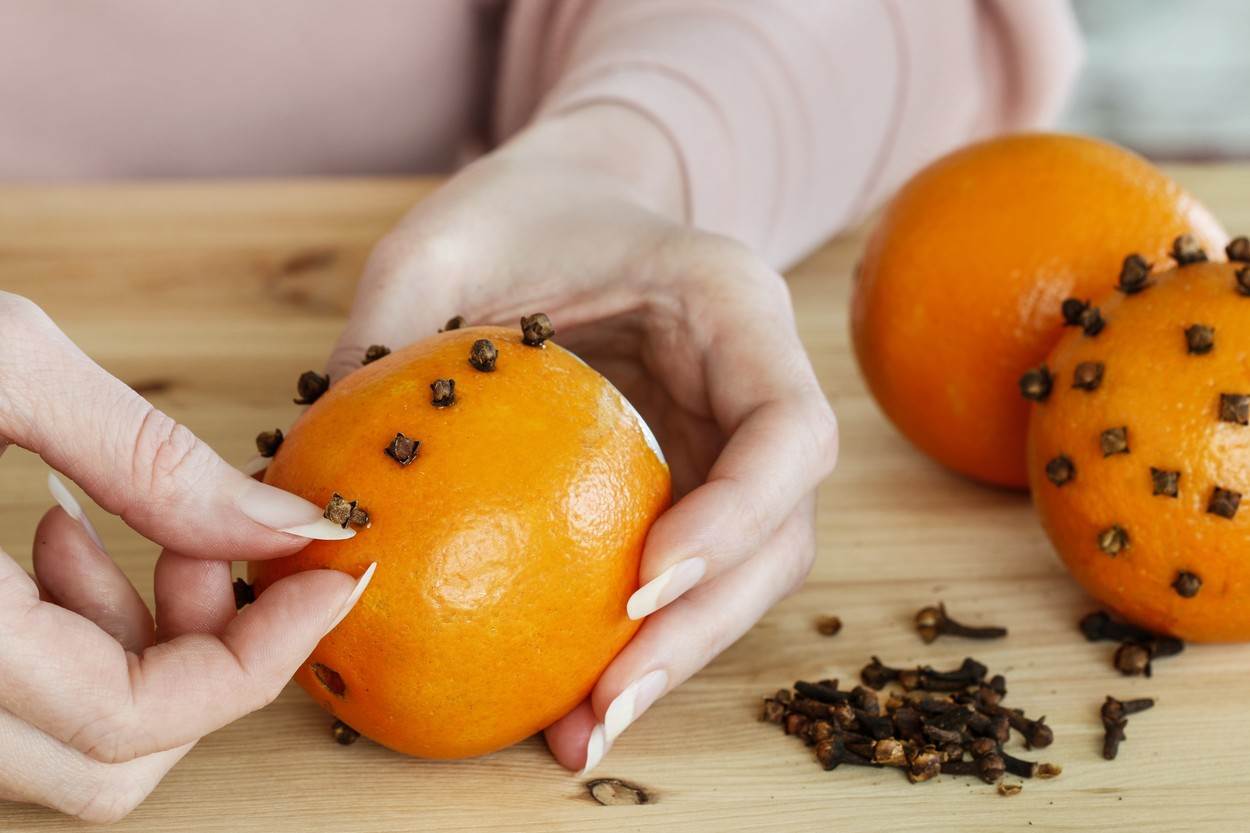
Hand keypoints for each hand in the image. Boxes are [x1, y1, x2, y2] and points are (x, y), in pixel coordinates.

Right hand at [0, 293, 372, 821]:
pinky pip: (9, 703)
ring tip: (102, 522)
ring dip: (130, 647)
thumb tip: (288, 525)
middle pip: (109, 762)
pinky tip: (45, 533)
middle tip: (203, 544)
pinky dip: (63, 639)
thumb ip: (150, 461)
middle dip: (201, 657)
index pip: (135, 720)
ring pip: (59, 746)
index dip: (262, 655)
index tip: (330, 572)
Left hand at [328, 107, 837, 771]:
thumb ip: (389, 336)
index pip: (787, 427)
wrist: (567, 205)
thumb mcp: (437, 243)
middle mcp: (756, 386)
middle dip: (703, 629)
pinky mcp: (692, 485)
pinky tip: (564, 696)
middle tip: (603, 707)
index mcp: (734, 307)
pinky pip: (683, 571)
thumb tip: (319, 498)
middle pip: (782, 531)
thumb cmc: (510, 211)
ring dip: (675, 659)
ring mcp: (731, 444)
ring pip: (746, 573)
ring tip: (582, 731)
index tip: (638, 581)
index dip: (736, 515)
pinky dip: (637, 638)